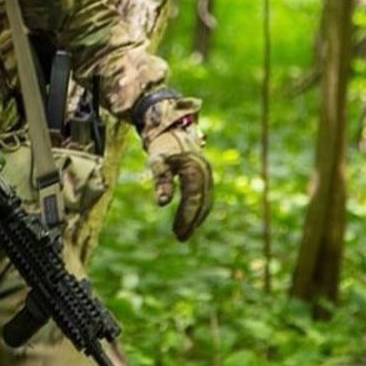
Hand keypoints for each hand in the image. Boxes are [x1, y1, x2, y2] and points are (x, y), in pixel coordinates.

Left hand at [136, 93, 213, 240]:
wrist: (172, 128)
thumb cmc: (162, 145)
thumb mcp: (157, 161)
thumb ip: (161, 181)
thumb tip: (163, 203)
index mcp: (195, 170)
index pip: (193, 199)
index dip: (186, 217)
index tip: (177, 232)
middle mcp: (205, 173)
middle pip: (202, 203)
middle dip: (192, 221)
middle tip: (180, 237)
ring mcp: (207, 174)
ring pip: (206, 200)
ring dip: (196, 217)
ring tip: (183, 232)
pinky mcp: (205, 175)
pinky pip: (205, 195)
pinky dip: (198, 208)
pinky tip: (189, 218)